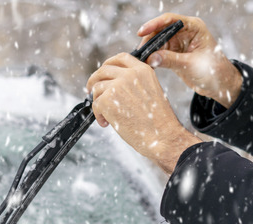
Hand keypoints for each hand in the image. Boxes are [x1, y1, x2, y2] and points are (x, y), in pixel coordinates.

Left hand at [87, 53, 199, 174]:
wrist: (162, 136)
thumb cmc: (158, 121)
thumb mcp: (150, 92)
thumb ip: (134, 83)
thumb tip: (112, 84)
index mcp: (143, 70)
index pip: (121, 58)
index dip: (108, 64)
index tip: (102, 74)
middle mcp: (130, 74)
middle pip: (103, 70)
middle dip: (94, 80)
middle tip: (90, 91)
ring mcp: (117, 86)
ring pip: (97, 88)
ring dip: (98, 102)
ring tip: (107, 117)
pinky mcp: (107, 100)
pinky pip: (95, 104)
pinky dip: (98, 115)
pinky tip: (107, 123)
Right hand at [139, 13, 241, 107]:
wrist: (220, 84)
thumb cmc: (213, 70)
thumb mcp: (191, 65)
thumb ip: (170, 60)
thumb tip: (150, 58)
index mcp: (194, 27)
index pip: (170, 20)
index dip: (154, 24)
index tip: (142, 32)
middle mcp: (185, 32)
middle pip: (160, 31)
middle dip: (149, 41)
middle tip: (140, 53)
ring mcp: (179, 43)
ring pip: (158, 43)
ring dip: (149, 51)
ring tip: (142, 61)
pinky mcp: (174, 54)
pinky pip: (159, 53)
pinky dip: (152, 58)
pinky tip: (147, 65)